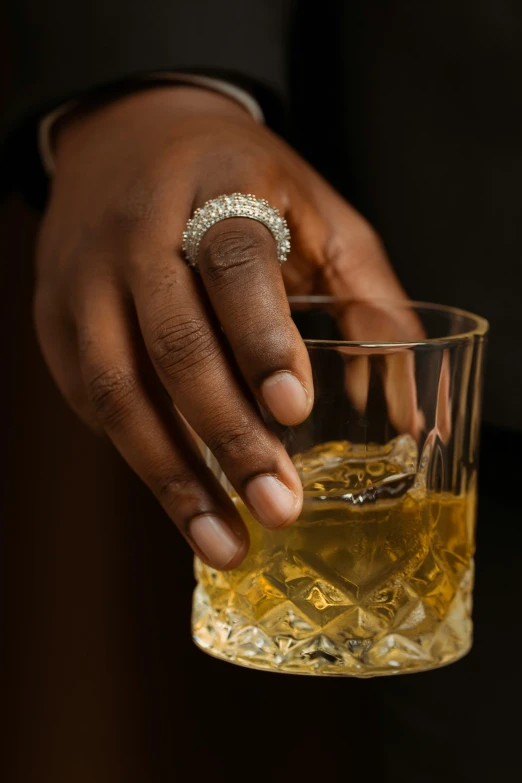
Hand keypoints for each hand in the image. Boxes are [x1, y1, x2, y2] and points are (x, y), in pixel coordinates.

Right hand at [35, 85, 408, 568]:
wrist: (127, 134)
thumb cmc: (239, 179)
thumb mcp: (317, 211)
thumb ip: (368, 294)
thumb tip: (405, 408)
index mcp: (214, 187)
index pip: (231, 263)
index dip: (261, 338)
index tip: (293, 410)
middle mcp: (136, 232)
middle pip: (172, 340)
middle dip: (226, 434)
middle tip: (278, 505)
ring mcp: (83, 277)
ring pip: (117, 388)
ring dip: (172, 476)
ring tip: (225, 541)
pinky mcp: (56, 318)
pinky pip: (92, 398)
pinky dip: (139, 454)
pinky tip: (183, 494)